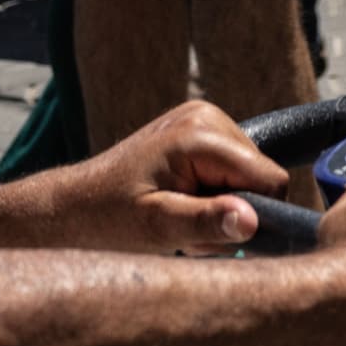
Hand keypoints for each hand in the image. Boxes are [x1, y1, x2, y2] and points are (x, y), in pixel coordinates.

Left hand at [47, 103, 289, 254]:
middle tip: (184, 225)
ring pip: (249, 179)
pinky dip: (210, 195)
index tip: (208, 229)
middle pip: (261, 178)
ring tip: (177, 214)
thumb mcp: (158, 228)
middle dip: (231, 210)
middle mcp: (207, 116)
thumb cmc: (108, 217)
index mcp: (200, 134)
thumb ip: (207, 221)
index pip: (270, 180)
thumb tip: (253, 221)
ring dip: (219, 206)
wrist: (75, 205)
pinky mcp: (198, 132)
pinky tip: (179, 202)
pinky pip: (231, 172)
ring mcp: (202, 120)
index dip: (251, 214)